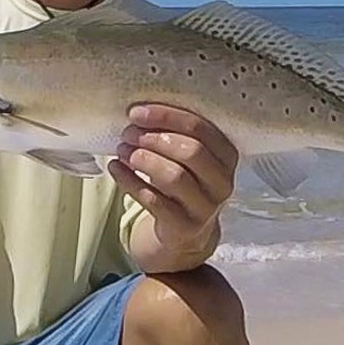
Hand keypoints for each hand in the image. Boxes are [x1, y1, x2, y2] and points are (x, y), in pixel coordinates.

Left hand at [108, 104, 238, 254]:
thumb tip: (139, 114)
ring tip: (123, 151)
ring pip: (174, 177)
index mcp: (227, 155)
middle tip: (128, 133)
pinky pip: (154, 200)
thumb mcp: (189, 158)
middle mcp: (222, 181)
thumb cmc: (184, 181)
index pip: (200, 128)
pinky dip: (130, 181)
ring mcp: (206, 207)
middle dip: (154, 138)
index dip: (166, 117)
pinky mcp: (184, 226)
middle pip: (191, 152)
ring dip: (143, 159)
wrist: (186, 232)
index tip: (136, 112)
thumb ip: (175, 135)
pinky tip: (116, 169)